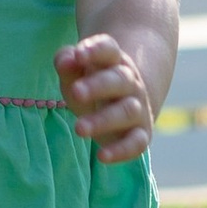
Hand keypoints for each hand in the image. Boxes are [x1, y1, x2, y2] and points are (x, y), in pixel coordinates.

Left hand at [57, 32, 153, 164]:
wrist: (124, 104)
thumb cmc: (91, 86)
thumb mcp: (76, 73)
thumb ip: (67, 63)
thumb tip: (65, 61)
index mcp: (114, 61)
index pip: (109, 50)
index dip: (96, 50)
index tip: (79, 54)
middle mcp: (130, 82)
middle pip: (119, 80)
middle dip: (98, 86)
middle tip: (76, 92)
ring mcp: (138, 108)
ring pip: (126, 111)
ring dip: (104, 120)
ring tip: (79, 128)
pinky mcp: (141, 134)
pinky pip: (137, 142)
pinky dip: (122, 150)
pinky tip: (102, 157)